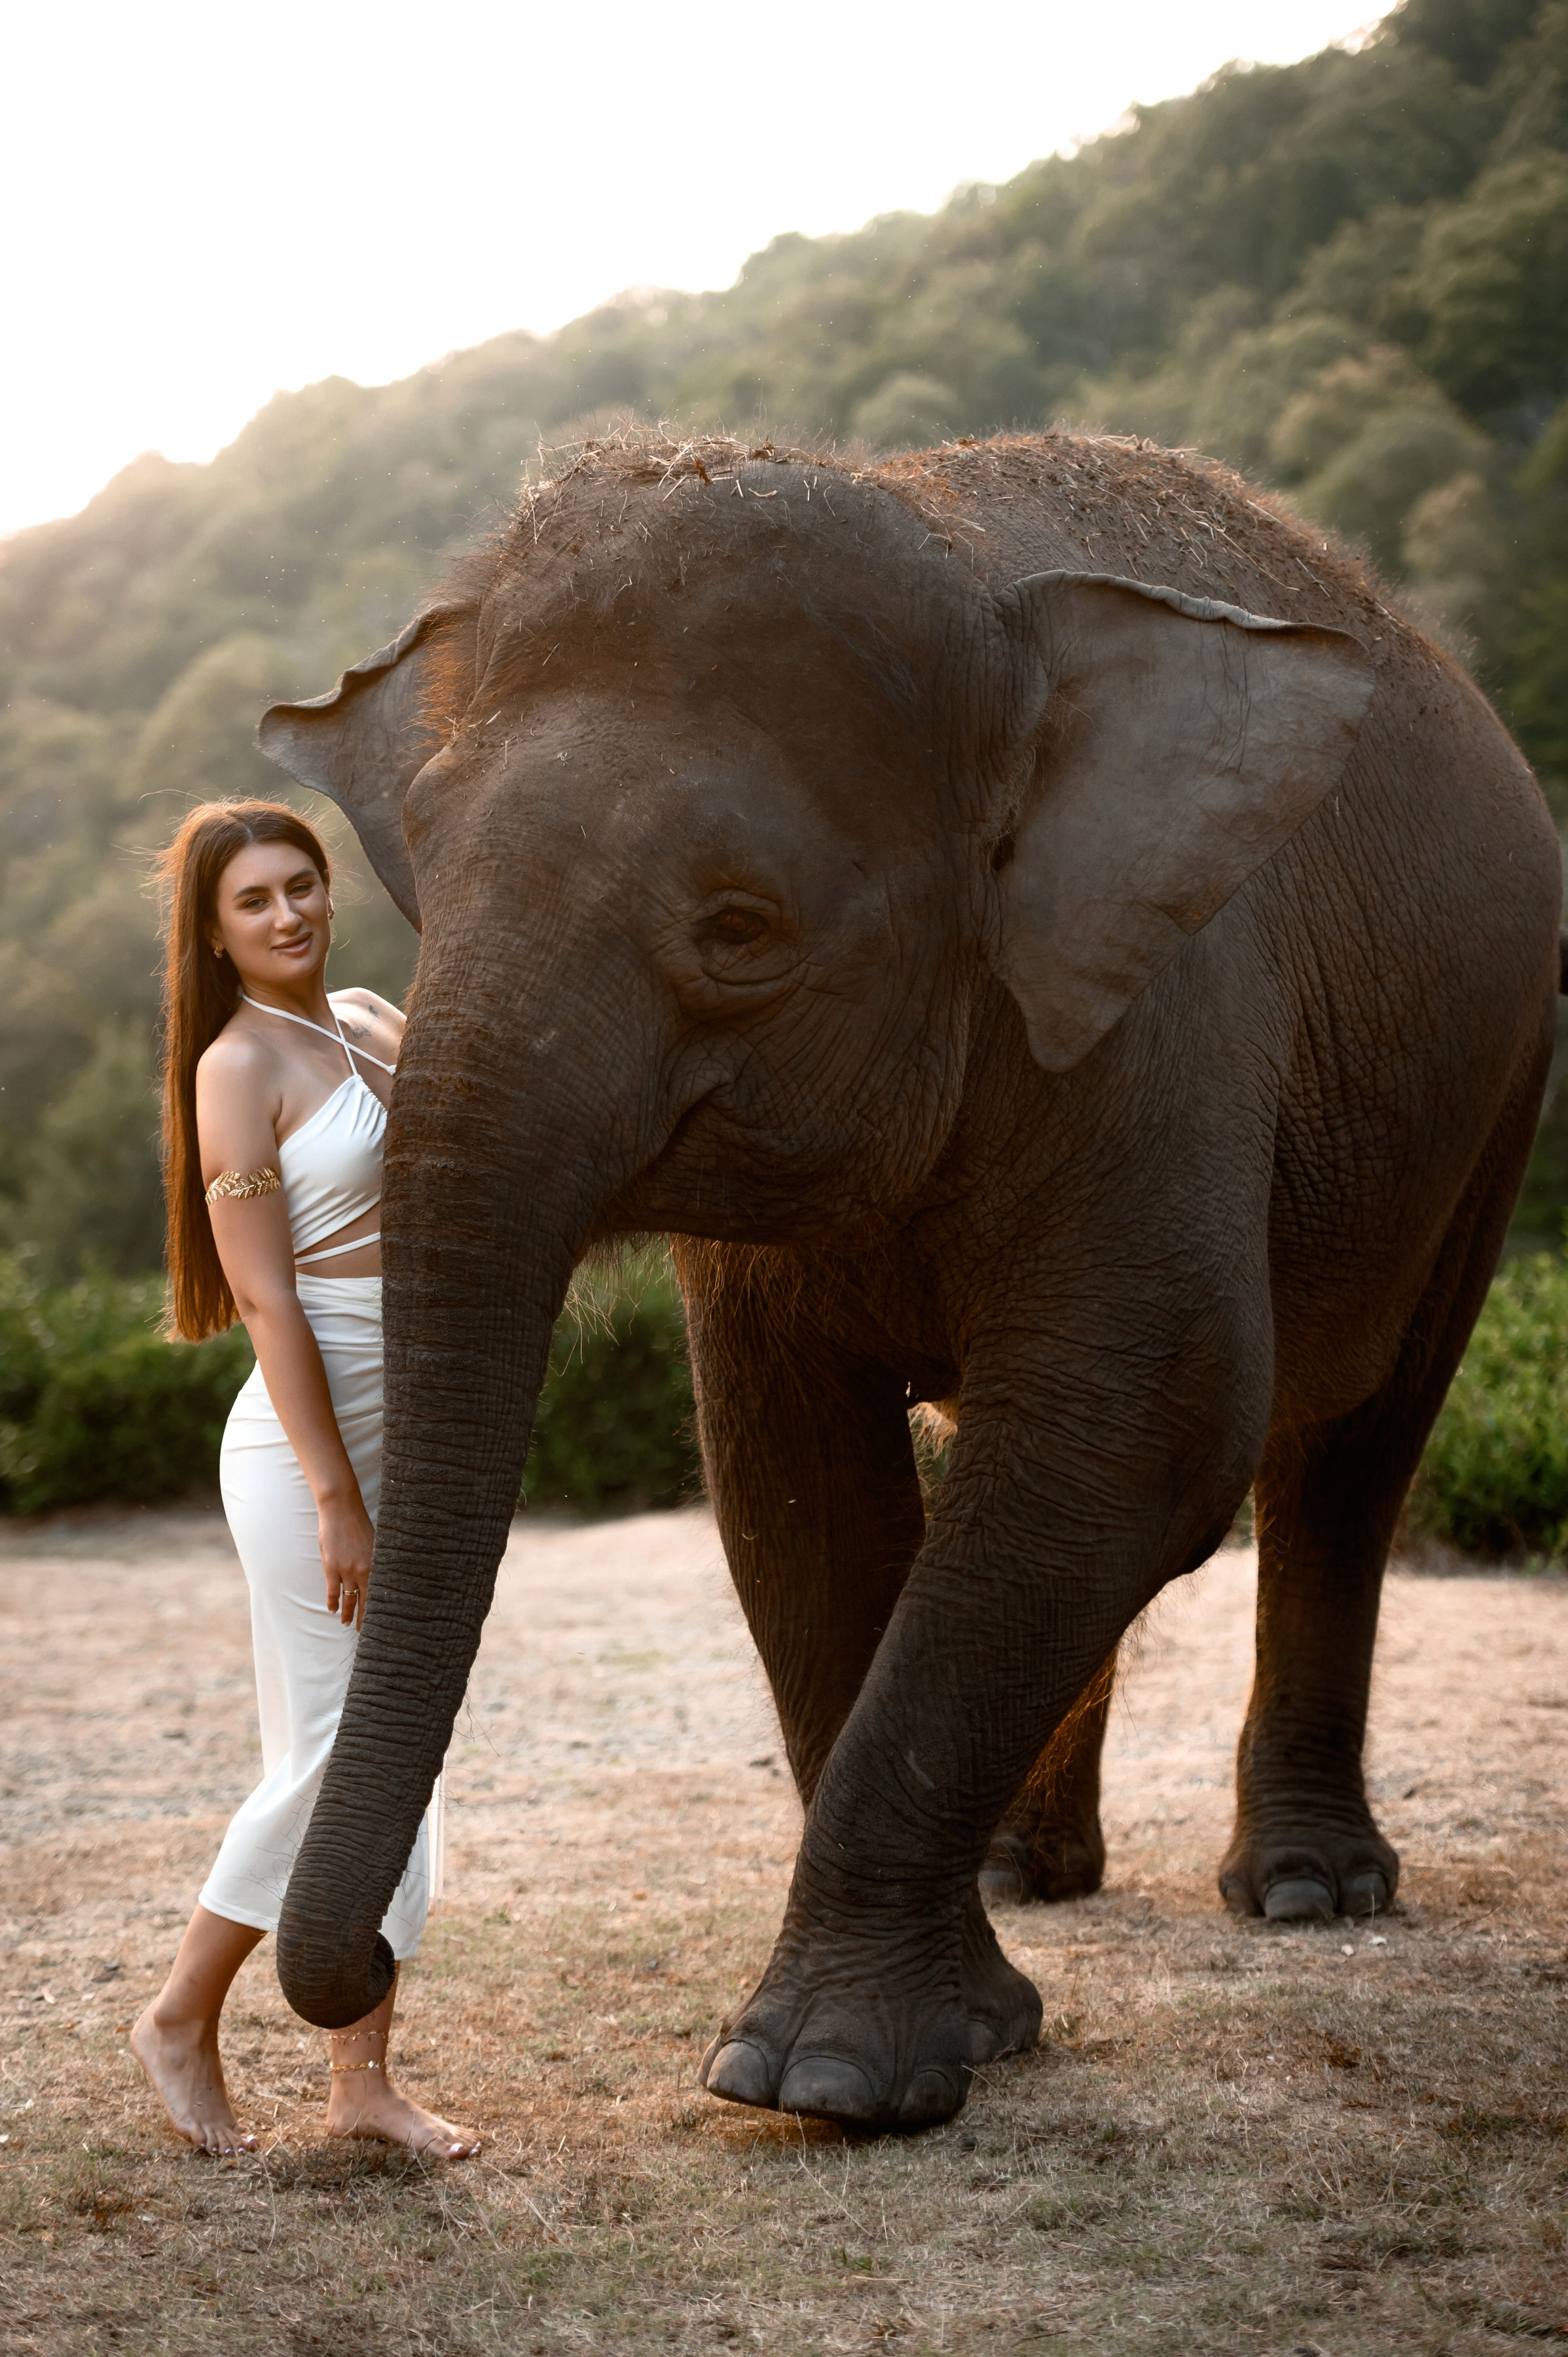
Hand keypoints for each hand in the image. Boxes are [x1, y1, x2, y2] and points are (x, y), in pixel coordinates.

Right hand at [319, 1492, 374, 1626]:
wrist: (341, 1511)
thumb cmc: (359, 1525)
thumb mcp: (374, 1544)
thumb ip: (375, 1562)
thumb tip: (378, 1578)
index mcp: (376, 1565)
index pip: (378, 1595)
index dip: (378, 1610)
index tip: (380, 1622)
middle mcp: (363, 1571)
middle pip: (365, 1601)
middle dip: (364, 1618)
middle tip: (365, 1632)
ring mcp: (346, 1570)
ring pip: (348, 1599)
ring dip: (347, 1613)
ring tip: (347, 1623)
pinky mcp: (331, 1567)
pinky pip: (332, 1591)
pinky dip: (332, 1602)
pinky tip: (333, 1610)